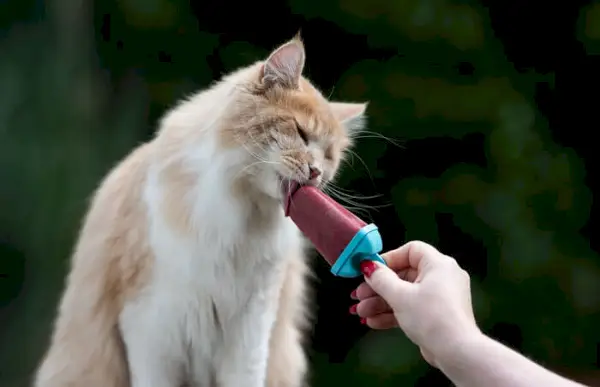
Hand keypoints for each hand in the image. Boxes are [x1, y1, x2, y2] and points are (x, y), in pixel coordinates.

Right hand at [351, 241, 480, 366]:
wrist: (456, 352)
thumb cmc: (430, 317)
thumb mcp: (400, 296)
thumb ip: (381, 279)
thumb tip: (368, 267)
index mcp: (438, 264)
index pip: (411, 250)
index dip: (389, 258)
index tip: (371, 270)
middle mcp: (442, 277)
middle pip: (404, 275)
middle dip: (378, 287)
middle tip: (359, 295)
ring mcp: (440, 297)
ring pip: (405, 294)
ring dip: (382, 303)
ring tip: (361, 312)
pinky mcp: (437, 315)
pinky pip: (412, 308)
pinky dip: (394, 313)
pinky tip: (374, 322)